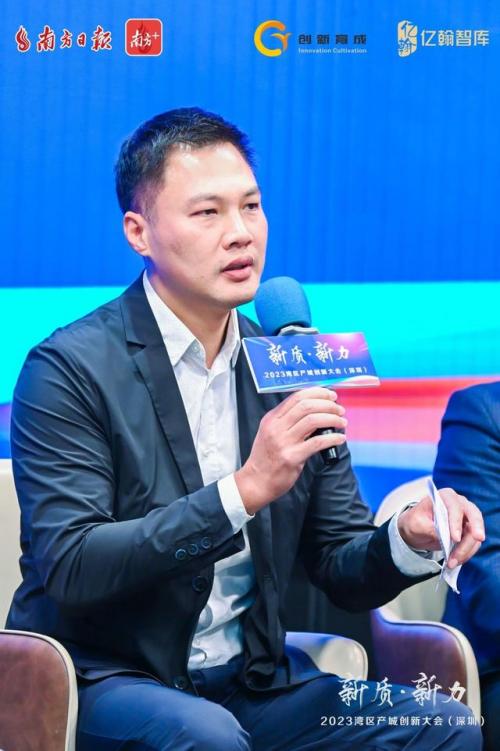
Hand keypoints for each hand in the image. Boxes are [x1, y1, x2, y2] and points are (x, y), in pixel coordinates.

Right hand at [235, 387, 346, 513]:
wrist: (256, 482)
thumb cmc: (266, 459)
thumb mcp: (271, 433)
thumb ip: (289, 421)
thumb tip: (316, 411)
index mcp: (272, 419)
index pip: (296, 397)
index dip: (317, 393)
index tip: (330, 395)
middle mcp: (276, 427)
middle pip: (306, 405)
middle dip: (328, 404)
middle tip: (339, 409)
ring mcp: (284, 442)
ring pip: (313, 420)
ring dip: (332, 418)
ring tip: (342, 422)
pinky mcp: (292, 457)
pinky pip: (317, 442)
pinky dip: (333, 438)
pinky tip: (340, 438)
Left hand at [397, 488, 484, 567]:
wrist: (417, 529)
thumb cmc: (415, 521)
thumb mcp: (416, 524)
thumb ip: (430, 528)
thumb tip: (444, 537)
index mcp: (444, 496)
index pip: (455, 507)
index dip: (456, 522)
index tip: (455, 538)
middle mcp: (459, 504)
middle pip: (474, 515)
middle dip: (476, 529)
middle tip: (478, 540)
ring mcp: (466, 518)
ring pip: (474, 533)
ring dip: (466, 549)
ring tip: (452, 562)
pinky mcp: (468, 531)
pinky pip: (473, 543)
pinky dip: (466, 553)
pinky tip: (455, 561)